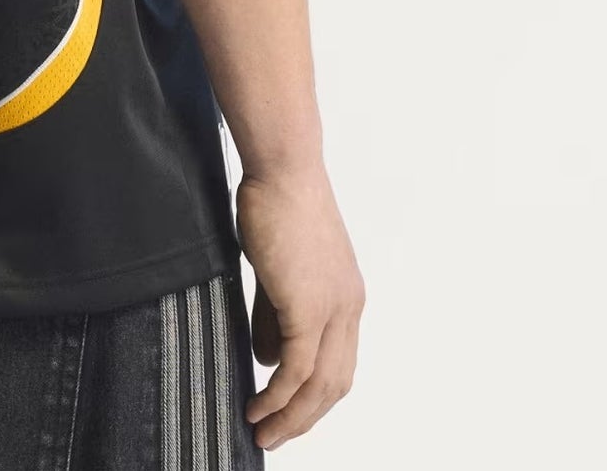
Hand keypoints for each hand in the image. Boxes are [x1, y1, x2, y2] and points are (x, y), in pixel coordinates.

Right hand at [235, 164, 364, 450]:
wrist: (283, 170)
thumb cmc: (275, 205)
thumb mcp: (278, 270)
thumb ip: (275, 316)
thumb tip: (268, 360)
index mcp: (346, 298)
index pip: (338, 364)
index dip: (313, 395)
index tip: (286, 413)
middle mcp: (349, 309)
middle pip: (335, 386)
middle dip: (304, 418)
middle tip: (273, 436)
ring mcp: (333, 310)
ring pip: (319, 386)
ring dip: (290, 417)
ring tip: (262, 433)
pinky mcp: (309, 308)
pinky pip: (296, 370)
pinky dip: (278, 396)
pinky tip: (257, 406)